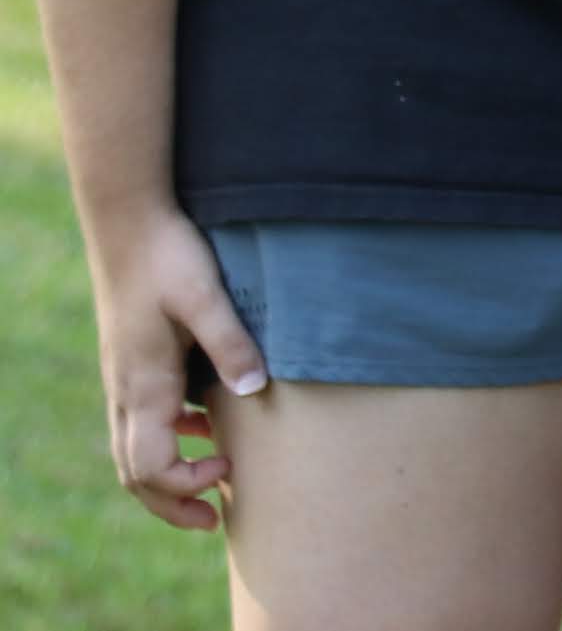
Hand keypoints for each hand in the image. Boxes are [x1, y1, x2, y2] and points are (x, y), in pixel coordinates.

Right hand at [91, 203, 263, 530]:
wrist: (129, 223)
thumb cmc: (169, 257)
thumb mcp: (207, 297)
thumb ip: (231, 343)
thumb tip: (256, 389)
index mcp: (143, 385)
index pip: (147, 468)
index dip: (184, 487)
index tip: (229, 476)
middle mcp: (125, 391)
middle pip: (133, 472)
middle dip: (170, 503)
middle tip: (216, 519)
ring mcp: (124, 378)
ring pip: (133, 449)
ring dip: (167, 476)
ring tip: (216, 481)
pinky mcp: (132, 363)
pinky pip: (141, 421)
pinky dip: (169, 439)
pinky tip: (206, 426)